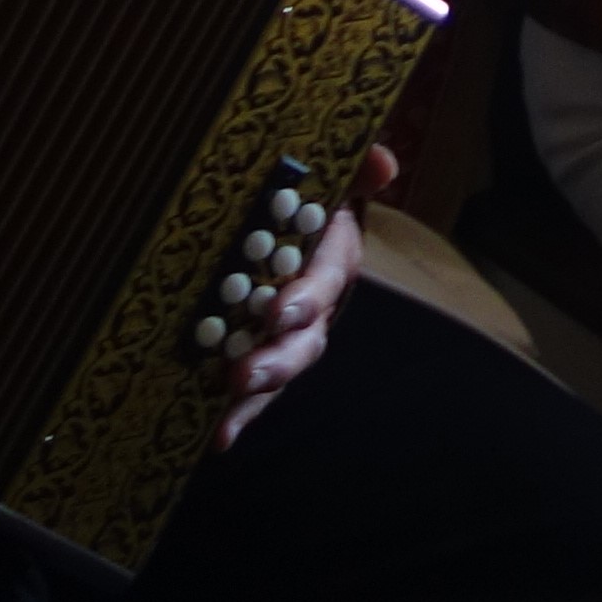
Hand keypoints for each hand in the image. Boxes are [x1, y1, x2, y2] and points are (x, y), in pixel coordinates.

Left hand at [213, 140, 406, 445]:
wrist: (276, 210)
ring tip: (226, 413)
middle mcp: (313, 302)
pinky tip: (218, 437)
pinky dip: (239, 414)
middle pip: (305, 338)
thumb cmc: (304, 191)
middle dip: (277, 360)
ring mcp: (284, 333)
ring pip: (280, 368)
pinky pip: (252, 386)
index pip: (327, 277)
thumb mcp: (330, 172)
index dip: (306, 298)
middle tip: (242, 374)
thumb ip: (355, 164)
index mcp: (331, 256)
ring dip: (257, 391)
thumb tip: (383, 164)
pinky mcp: (255, 349)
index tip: (278, 312)